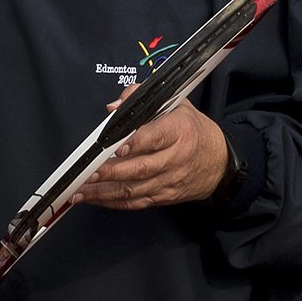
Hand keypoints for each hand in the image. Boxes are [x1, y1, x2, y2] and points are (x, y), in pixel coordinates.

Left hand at [64, 104, 232, 213]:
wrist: (219, 162)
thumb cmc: (192, 130)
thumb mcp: (175, 104)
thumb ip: (141, 98)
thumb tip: (115, 106)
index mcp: (178, 131)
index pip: (155, 137)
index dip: (135, 143)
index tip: (116, 147)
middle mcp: (175, 158)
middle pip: (140, 168)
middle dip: (111, 171)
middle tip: (88, 172)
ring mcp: (169, 181)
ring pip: (134, 189)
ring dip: (105, 191)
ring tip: (82, 190)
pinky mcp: (164, 197)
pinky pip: (136, 202)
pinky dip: (113, 202)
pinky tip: (95, 199)